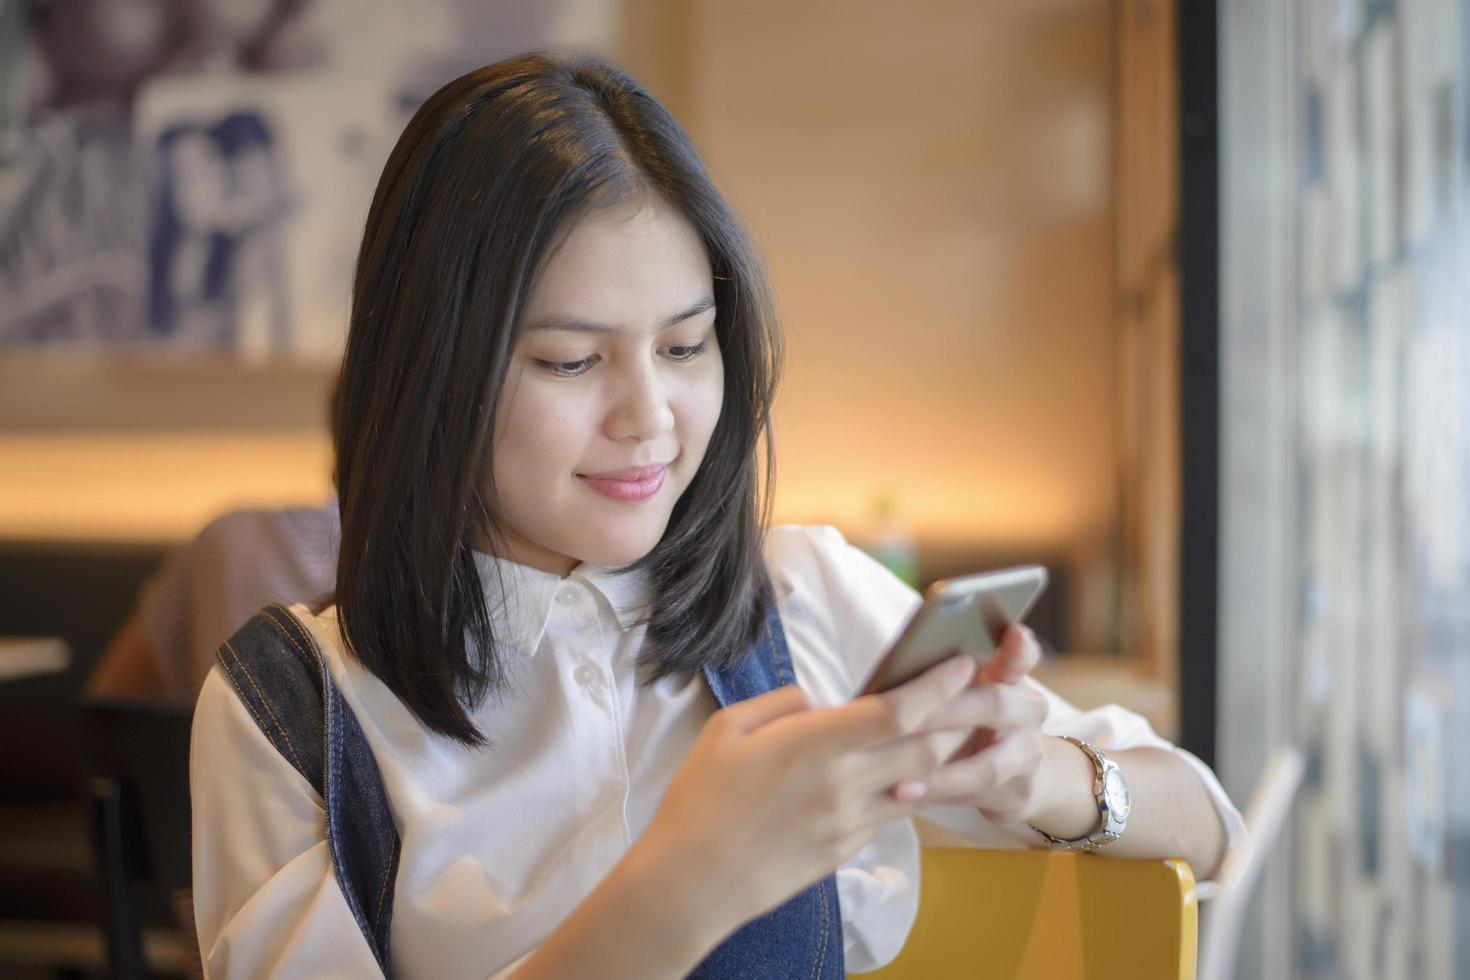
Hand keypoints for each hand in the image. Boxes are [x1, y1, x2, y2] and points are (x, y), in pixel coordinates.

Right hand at [633, 651, 979, 939]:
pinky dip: (896, 791)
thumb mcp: (727, 729)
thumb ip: (781, 703)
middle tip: (970, 696)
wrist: (694, 882)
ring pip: (917, 785)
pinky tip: (886, 779)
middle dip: (958, 720)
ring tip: (942, 734)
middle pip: (927, 750)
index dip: (938, 685)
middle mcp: (844, 784)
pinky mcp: (847, 850)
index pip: (897, 710)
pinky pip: (885, 813)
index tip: (960, 665)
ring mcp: (850, 822)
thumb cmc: (701, 801)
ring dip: (937, 758)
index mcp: (815, 745)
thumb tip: (817, 701)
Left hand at [900, 624, 1051, 823]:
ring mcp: (1030, 754)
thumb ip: (942, 681)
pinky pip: (977, 798)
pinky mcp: (1021, 793)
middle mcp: (1029, 711)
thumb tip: (888, 679)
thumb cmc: (969, 720)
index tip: (1012, 633)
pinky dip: (939, 796)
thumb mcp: (962, 693)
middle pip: (995, 705)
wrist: (1019, 773)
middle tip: (905, 721)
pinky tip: (906, 797)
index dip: (1018, 646)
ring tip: (898, 781)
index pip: (1022, 653)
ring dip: (940, 774)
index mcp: (1012, 677)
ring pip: (988, 766)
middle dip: (946, 713)